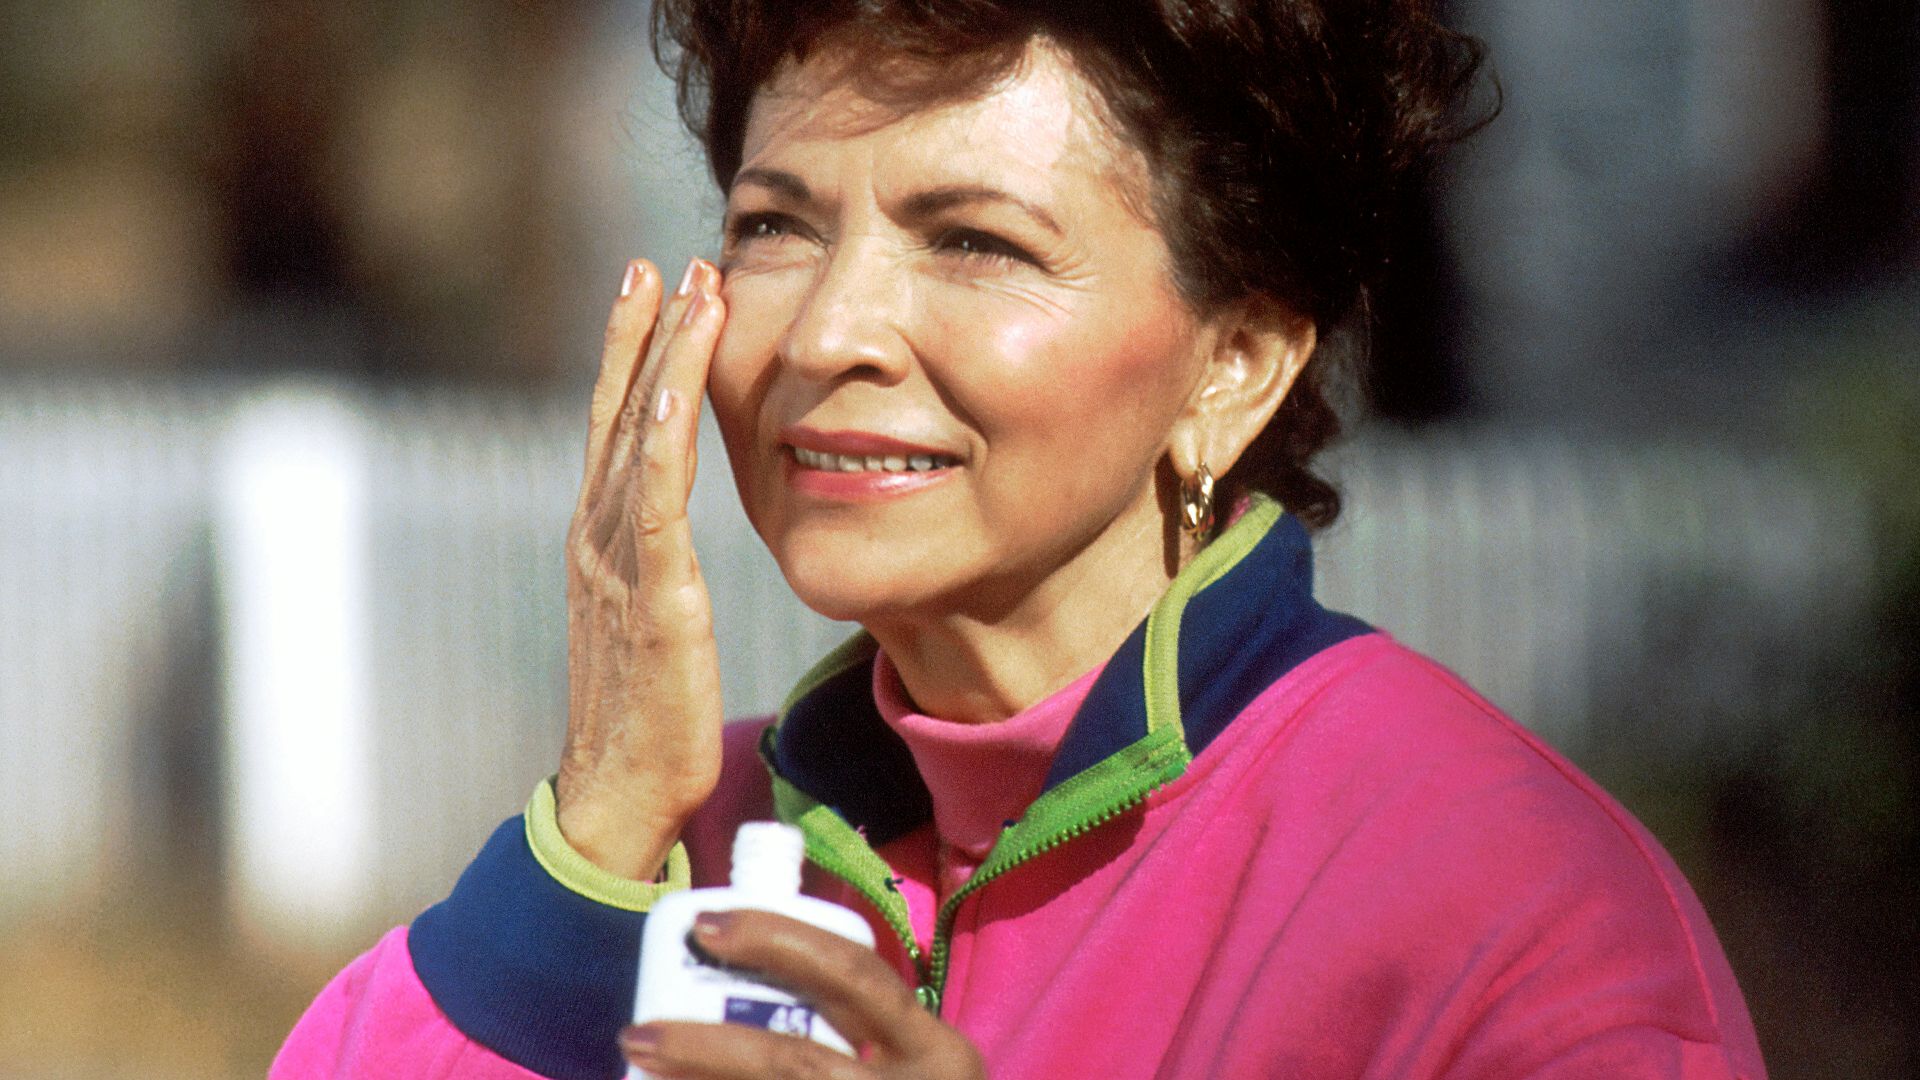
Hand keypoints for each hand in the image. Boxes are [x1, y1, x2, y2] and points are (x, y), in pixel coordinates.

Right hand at [556, 259, 728, 878]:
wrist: (618, 795)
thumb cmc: (645, 717)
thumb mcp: (651, 622)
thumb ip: (656, 568)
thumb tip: (673, 539)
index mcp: (601, 543)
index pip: (615, 429)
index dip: (631, 357)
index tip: (653, 291)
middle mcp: (598, 538)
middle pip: (617, 415)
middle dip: (641, 334)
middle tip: (664, 261)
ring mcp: (617, 563)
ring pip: (636, 438)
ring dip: (663, 359)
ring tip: (688, 290)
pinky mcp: (652, 597)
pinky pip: (653, 502)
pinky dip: (661, 438)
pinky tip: (677, 387)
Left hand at [620, 910, 987, 1079]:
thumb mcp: (916, 1065)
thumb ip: (858, 1025)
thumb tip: (743, 977)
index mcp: (939, 1051)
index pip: (856, 974)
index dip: (778, 939)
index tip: (706, 926)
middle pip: (796, 1062)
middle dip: (707, 1043)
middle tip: (639, 1031)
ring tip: (640, 1068)